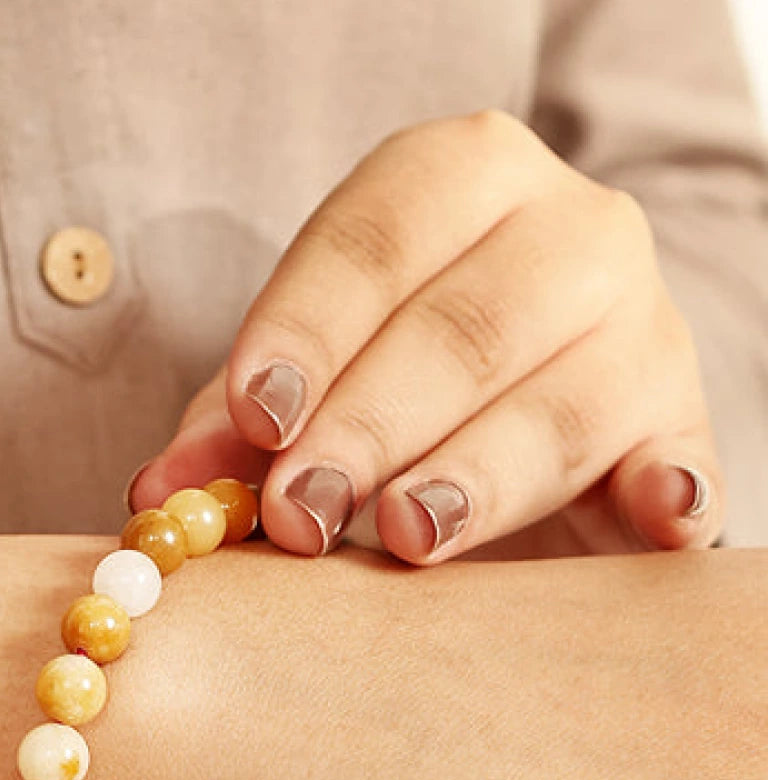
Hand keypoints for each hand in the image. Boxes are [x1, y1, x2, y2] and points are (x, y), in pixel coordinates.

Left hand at [131, 111, 722, 561]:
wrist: (530, 375)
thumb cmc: (400, 368)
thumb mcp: (312, 372)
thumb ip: (237, 424)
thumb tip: (158, 498)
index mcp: (458, 182)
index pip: (373, 243)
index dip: (309, 331)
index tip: (259, 416)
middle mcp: (565, 232)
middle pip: (463, 326)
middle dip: (372, 424)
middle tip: (301, 512)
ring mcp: (640, 323)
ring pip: (559, 401)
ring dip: (476, 476)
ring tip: (408, 536)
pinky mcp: (681, 420)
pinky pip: (680, 459)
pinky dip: (665, 492)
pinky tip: (648, 516)